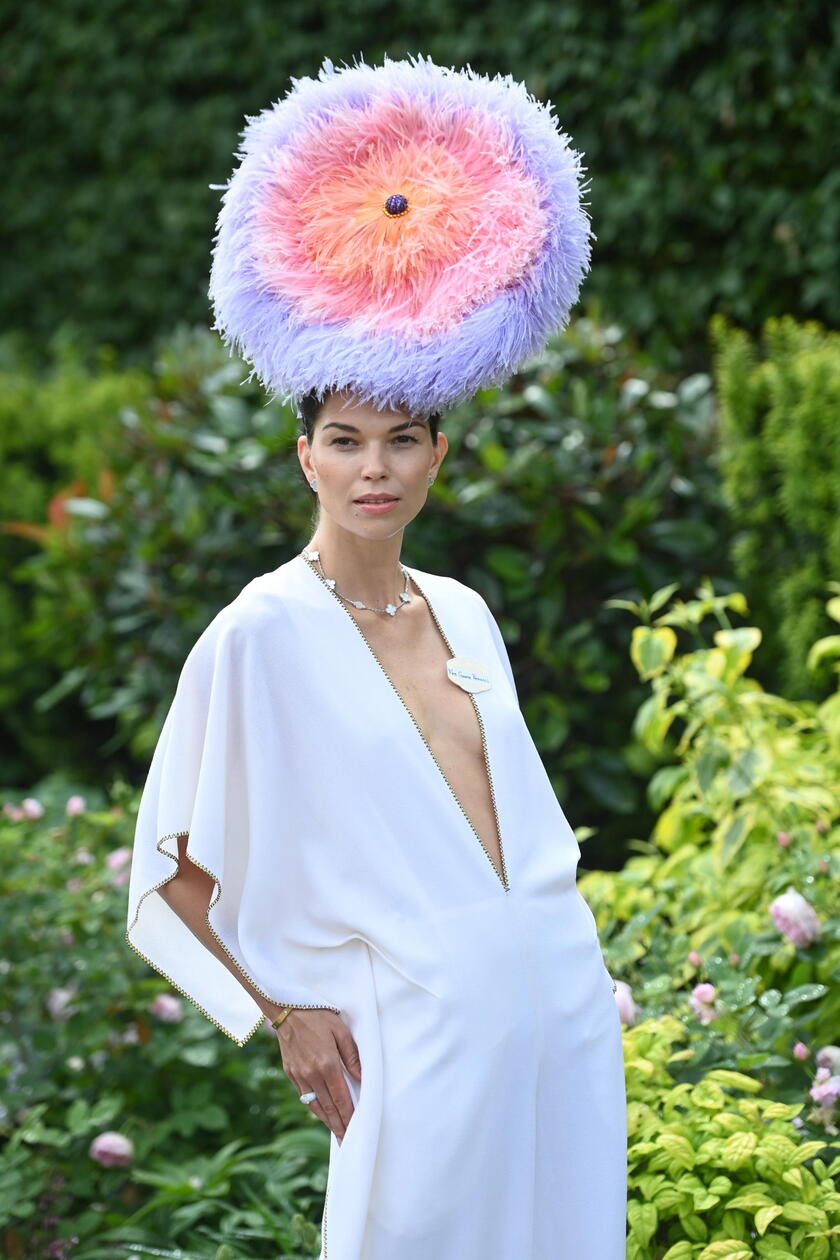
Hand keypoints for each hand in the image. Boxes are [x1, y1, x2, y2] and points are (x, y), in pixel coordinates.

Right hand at [275, 1009, 361, 1140]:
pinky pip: (304, 1096)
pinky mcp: (290, 1073)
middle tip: (347, 1140)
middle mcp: (311, 1074)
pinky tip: (321, 1112)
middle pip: (328, 1106)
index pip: (341, 1098)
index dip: (349, 1115)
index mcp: (327, 1064)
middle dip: (339, 1124)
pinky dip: (313, 1107)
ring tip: (336, 1131)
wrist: (288, 1010)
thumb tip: (361, 1079)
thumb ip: (352, 1057)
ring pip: (314, 1105)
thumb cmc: (318, 1017)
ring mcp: (299, 1075)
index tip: (356, 1129)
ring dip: (326, 1120)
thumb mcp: (341, 1032)